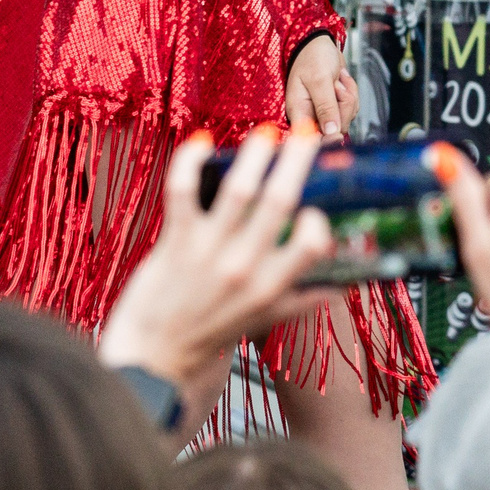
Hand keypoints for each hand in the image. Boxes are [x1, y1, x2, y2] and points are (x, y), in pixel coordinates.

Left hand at [96, 123, 331, 428]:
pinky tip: (200, 143)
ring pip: (237, 190)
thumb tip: (335, 289)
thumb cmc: (207, 333)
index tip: (318, 198)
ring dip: (253, 156)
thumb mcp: (261, 322)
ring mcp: (208, 253)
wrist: (155, 356)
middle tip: (305, 136)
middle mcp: (245, 268)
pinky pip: (182, 191)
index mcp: (273, 288)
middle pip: (278, 202)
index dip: (317, 217)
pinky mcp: (173, 242)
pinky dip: (189, 162)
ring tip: (264, 133)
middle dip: (295, 163)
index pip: (311, 244)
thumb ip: (297, 303)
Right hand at [283, 34, 356, 140]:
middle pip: (336, 128)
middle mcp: (310, 115)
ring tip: (337, 80)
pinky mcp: (334, 107)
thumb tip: (330, 132)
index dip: (326, 139)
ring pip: (347, 117)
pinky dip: (352, 93)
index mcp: (299, 112)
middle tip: (336, 86)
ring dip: (348, 96)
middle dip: (343, 105)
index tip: (338, 133)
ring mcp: (323, 111)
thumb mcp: (319, 80)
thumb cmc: (312, 56)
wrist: (318, 43)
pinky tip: (341, 81)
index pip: (312, 138)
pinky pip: (351, 109)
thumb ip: (325, 106)